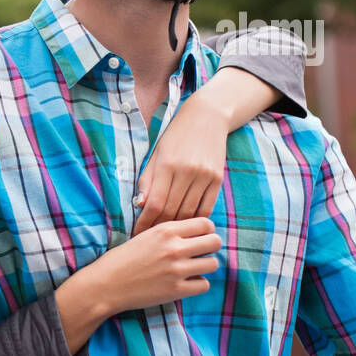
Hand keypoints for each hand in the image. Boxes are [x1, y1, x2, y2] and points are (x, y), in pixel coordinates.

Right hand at [88, 217, 221, 315]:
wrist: (104, 285)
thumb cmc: (120, 260)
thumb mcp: (144, 235)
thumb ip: (169, 232)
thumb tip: (194, 233)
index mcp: (165, 230)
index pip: (205, 223)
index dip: (206, 230)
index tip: (199, 237)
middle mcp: (174, 248)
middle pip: (215, 242)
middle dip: (210, 247)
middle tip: (200, 253)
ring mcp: (177, 270)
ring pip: (213, 264)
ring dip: (205, 266)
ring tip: (191, 269)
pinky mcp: (176, 290)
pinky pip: (204, 285)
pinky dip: (197, 285)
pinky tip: (184, 283)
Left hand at [134, 94, 227, 234]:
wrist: (207, 118)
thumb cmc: (175, 137)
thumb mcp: (156, 154)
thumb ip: (148, 180)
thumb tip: (140, 205)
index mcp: (167, 165)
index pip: (155, 203)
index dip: (145, 222)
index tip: (138, 232)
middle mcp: (187, 171)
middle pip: (172, 210)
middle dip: (159, 226)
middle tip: (150, 238)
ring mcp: (204, 176)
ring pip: (189, 212)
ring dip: (177, 226)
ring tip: (166, 234)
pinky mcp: (218, 179)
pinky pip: (206, 207)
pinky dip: (195, 219)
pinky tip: (185, 225)